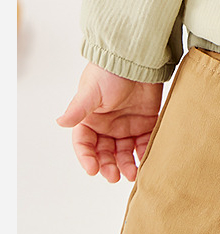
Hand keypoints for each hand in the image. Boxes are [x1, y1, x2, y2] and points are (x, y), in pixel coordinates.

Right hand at [57, 63, 163, 182]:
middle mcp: (107, 126)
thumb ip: (78, 109)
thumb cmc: (110, 72)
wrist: (137, 58)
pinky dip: (144, 152)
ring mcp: (127, 125)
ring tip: (131, 174)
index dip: (87, 158)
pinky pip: (144, 142)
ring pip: (124, 152)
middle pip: (105, 153)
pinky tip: (145, 158)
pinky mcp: (145, 122)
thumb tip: (60, 122)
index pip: (84, 144)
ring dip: (126, 164)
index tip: (93, 169)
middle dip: (108, 166)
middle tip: (114, 176)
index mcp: (90, 120)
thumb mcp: (91, 91)